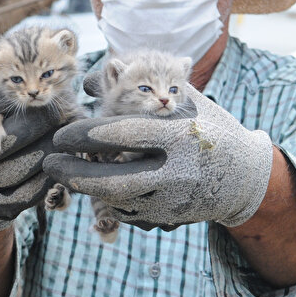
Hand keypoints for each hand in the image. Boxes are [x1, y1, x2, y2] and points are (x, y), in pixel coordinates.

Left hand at [42, 83, 273, 228]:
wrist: (245, 176)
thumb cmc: (207, 126)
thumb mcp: (183, 99)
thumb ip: (140, 85)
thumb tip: (91, 77)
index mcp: (179, 135)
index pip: (122, 135)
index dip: (85, 135)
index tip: (62, 134)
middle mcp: (177, 172)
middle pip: (112, 180)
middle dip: (74, 173)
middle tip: (50, 162)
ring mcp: (173, 201)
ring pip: (115, 201)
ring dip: (85, 189)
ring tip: (65, 173)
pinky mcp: (168, 219)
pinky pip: (127, 213)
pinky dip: (106, 200)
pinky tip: (94, 187)